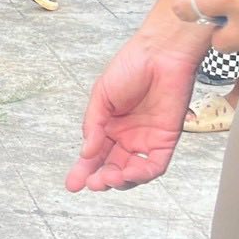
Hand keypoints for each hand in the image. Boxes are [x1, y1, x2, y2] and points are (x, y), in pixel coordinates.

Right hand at [66, 34, 201, 191]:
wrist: (160, 54)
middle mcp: (127, 136)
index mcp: (109, 125)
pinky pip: (155, 165)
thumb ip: (94, 125)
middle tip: (91, 183)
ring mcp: (146, 139)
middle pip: (112, 167)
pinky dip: (142, 174)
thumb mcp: (101, 96)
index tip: (72, 184)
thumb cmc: (131, 66)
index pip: (95, 154)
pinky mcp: (166, 140)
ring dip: (120, 180)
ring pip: (133, 172)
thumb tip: (86, 153)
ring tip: (108, 179)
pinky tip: (129, 173)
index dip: (83, 170)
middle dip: (100, 179)